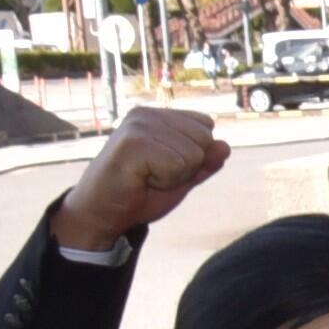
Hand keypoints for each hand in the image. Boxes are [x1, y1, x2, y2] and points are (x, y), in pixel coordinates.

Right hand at [53, 106, 228, 251]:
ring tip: (145, 177)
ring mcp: (138, 125)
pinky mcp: (132, 142)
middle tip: (154, 175)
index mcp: (158, 116)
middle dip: (187, 166)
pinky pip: (178, 164)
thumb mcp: (181, 178)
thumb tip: (225, 146)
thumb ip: (204, 162)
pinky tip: (140, 180)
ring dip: (174, 176)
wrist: (103, 214)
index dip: (194, 156)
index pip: (206, 126)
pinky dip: (164, 181)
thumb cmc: (139, 194)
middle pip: (204, 139)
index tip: (163, 167)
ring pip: (193, 153)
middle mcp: (147, 114)